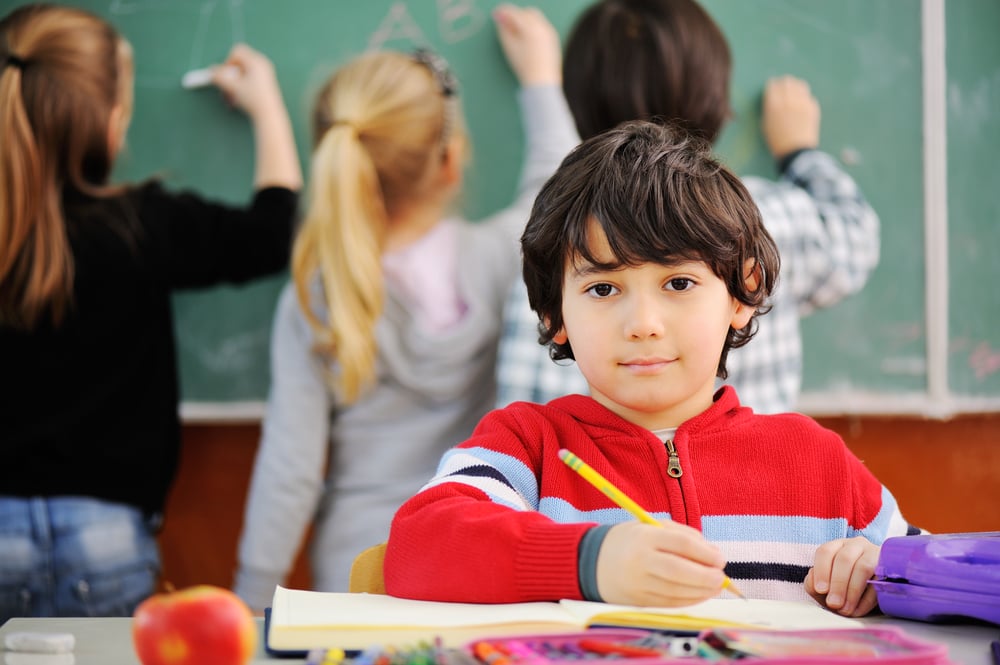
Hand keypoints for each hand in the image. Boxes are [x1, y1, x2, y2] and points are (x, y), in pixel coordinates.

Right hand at [212, 43, 283, 119]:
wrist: (270, 115)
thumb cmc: (254, 100)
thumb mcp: (233, 87)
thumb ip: (220, 76)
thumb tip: (211, 71)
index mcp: (257, 62)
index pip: (237, 51)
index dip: (228, 62)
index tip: (226, 76)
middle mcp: (262, 65)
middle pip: (238, 63)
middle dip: (229, 76)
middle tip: (226, 89)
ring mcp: (264, 74)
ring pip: (242, 74)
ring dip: (233, 85)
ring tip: (231, 99)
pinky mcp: (264, 84)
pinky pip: (248, 81)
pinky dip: (240, 89)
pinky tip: (238, 101)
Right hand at [492, 4, 561, 86]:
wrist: (542, 82)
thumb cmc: (524, 67)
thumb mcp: (509, 48)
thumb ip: (503, 30)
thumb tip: (500, 19)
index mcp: (530, 27)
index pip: (515, 13)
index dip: (503, 12)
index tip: (496, 14)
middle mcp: (542, 26)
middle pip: (527, 12)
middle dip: (516, 14)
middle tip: (506, 23)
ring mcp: (550, 32)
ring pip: (536, 18)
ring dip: (525, 20)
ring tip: (516, 32)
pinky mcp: (553, 39)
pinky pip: (542, 26)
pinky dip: (533, 27)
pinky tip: (527, 38)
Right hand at [595, 521, 726, 606]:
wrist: (594, 561)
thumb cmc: (632, 541)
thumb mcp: (652, 528)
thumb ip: (684, 535)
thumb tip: (714, 554)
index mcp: (645, 536)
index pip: (681, 544)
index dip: (705, 553)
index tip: (720, 559)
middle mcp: (640, 560)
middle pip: (680, 571)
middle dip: (706, 577)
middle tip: (722, 578)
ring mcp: (638, 582)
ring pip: (676, 591)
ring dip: (701, 591)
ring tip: (715, 587)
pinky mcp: (638, 600)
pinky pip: (669, 603)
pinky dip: (689, 600)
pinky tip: (700, 595)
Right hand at [760, 75, 819, 158]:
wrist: (796, 152)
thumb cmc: (776, 141)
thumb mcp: (766, 124)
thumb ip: (769, 108)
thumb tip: (772, 96)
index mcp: (774, 105)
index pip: (773, 85)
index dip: (772, 86)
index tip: (772, 89)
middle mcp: (789, 100)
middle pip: (787, 81)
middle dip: (784, 84)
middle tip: (783, 89)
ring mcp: (803, 103)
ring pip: (800, 85)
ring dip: (795, 87)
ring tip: (794, 94)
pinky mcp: (813, 108)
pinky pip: (808, 96)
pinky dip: (804, 98)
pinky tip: (801, 105)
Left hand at [804, 537, 880, 616]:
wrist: (877, 589)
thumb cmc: (845, 586)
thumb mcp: (828, 584)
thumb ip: (815, 584)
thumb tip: (818, 588)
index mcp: (837, 546)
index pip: (825, 552)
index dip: (821, 571)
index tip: (820, 590)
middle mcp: (856, 546)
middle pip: (844, 559)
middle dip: (838, 583)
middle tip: (833, 604)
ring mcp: (875, 554)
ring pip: (862, 568)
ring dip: (852, 591)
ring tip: (845, 610)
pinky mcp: (890, 569)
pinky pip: (879, 581)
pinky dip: (867, 599)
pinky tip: (858, 610)